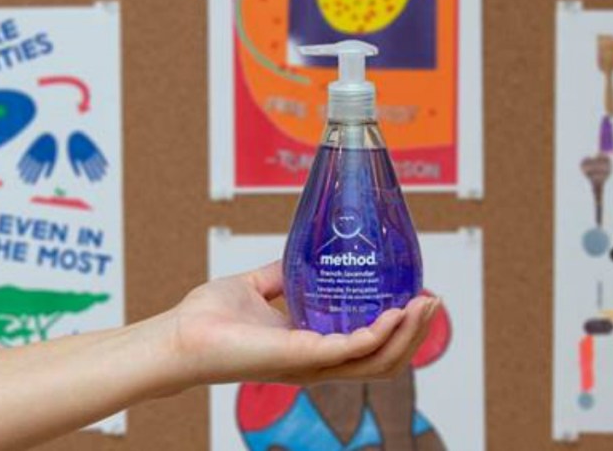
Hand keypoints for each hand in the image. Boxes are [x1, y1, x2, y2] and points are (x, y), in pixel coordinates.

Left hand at [138, 262, 439, 394]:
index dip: (400, 327)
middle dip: (416, 333)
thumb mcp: (258, 286)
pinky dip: (379, 334)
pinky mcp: (300, 358)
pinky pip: (351, 351)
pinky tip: (395, 312)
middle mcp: (317, 361)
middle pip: (384, 358)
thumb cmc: (209, 319)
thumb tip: (306, 248)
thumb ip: (286, 273)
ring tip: (426, 304)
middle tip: (433, 300)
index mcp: (312, 346)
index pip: (369, 346)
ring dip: (409, 335)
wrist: (178, 336)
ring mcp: (311, 364)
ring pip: (378, 360)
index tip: (419, 295)